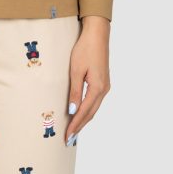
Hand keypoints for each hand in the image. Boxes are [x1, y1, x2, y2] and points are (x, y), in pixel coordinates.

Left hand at [66, 15, 110, 143]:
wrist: (97, 35)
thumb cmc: (85, 49)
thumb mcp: (76, 70)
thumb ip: (74, 91)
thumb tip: (72, 110)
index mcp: (97, 88)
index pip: (84, 112)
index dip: (75, 124)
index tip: (68, 135)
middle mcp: (104, 89)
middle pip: (91, 113)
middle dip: (80, 126)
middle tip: (69, 138)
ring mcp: (105, 86)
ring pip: (93, 108)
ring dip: (84, 119)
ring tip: (74, 129)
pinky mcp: (103, 81)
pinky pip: (95, 100)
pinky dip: (87, 109)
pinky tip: (81, 112)